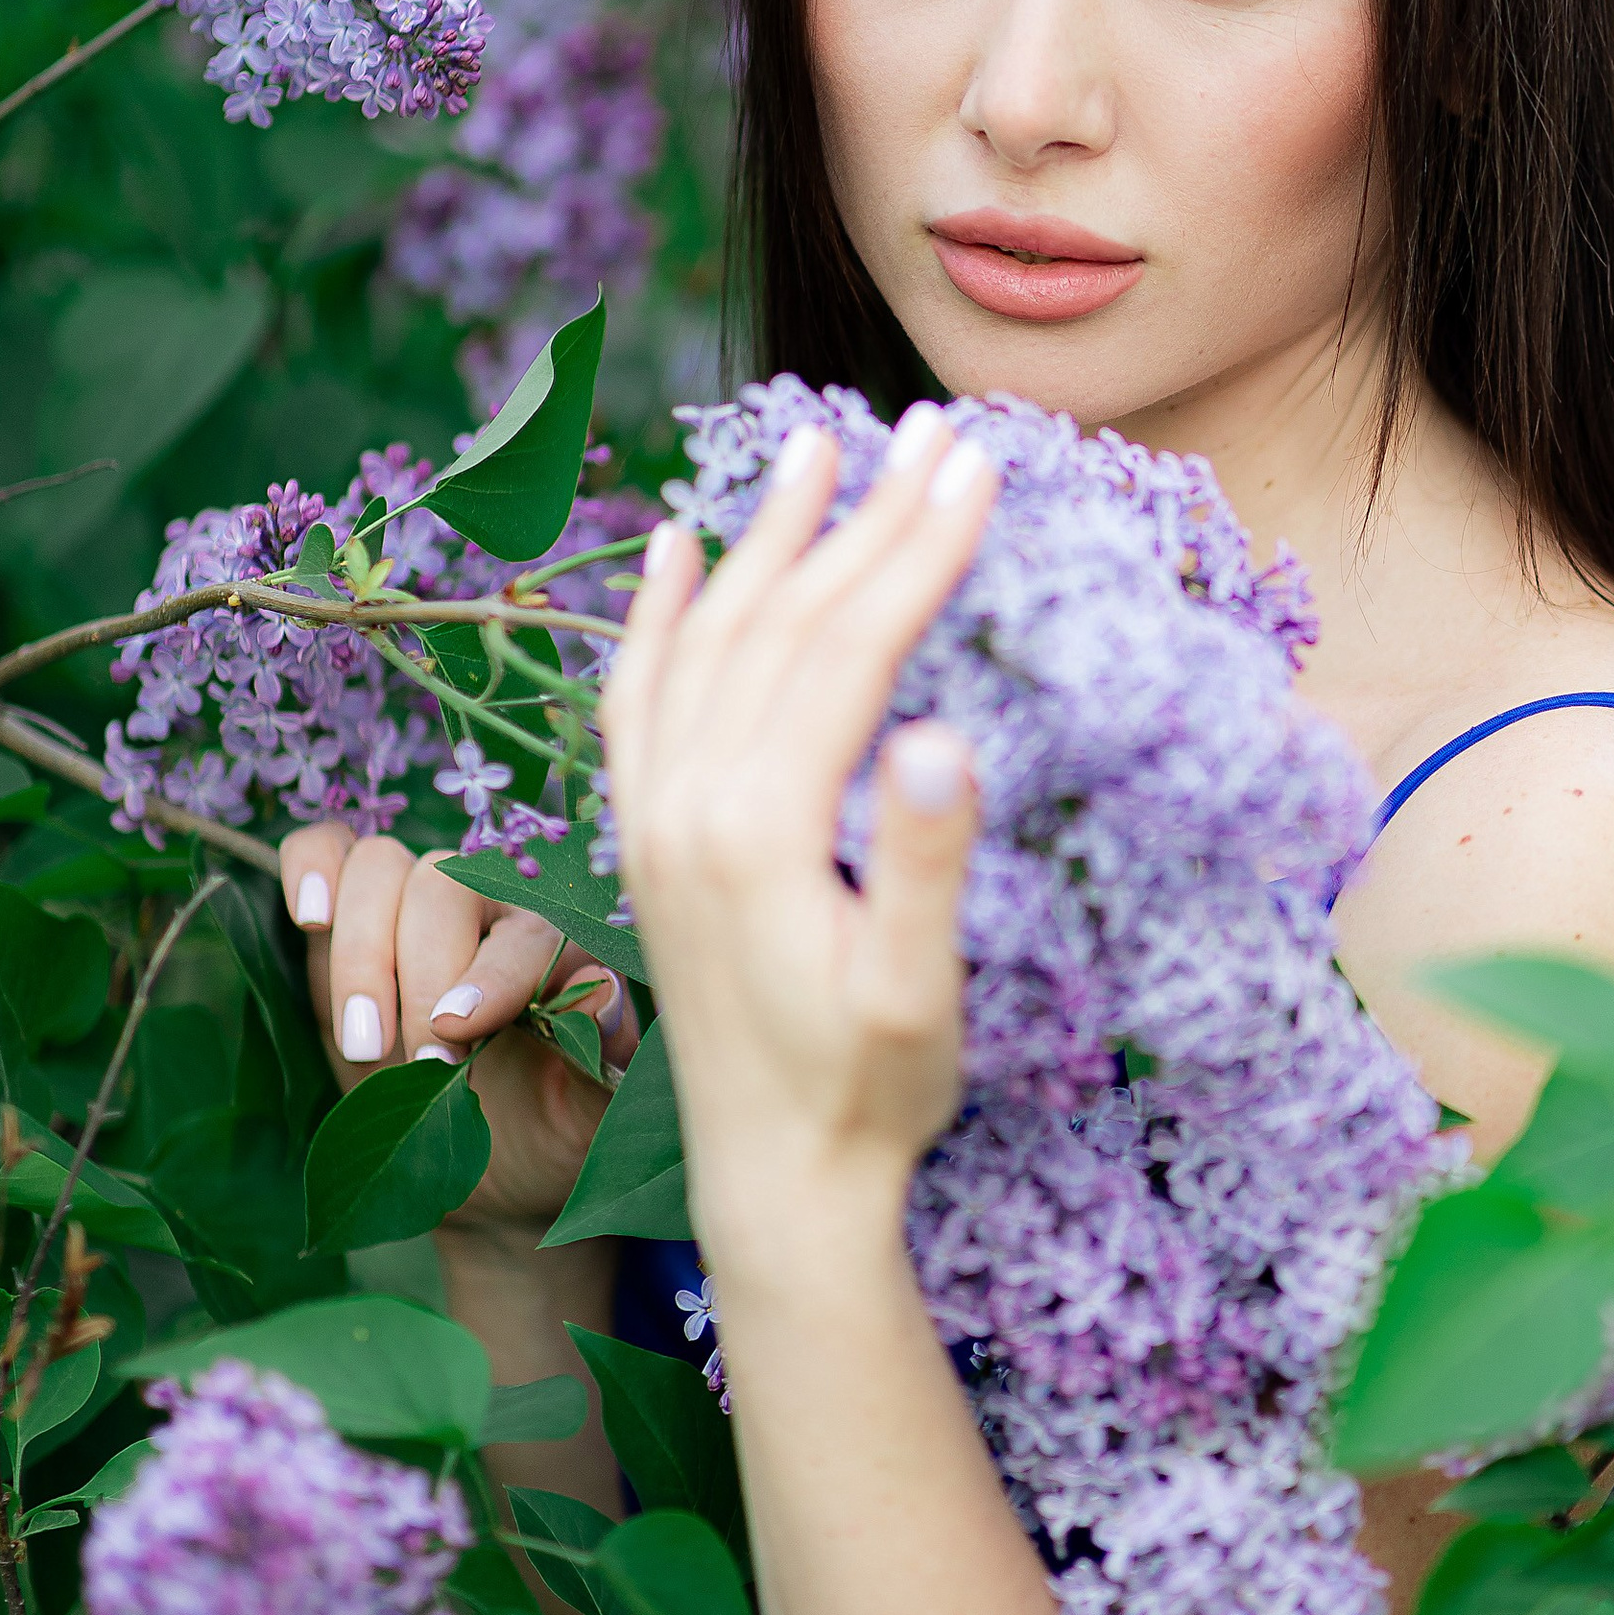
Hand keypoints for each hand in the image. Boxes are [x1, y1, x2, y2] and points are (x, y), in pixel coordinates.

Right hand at [277, 825, 635, 1249]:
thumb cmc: (541, 1131)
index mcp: (559, 943)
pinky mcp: (349, 910)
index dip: (494, 974)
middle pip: (444, 888)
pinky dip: (310, 867)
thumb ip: (606, 1061)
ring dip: (361, 952)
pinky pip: (326, 848)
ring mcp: (413, 901)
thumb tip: (602, 993)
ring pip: (380, 868)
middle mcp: (489, 906)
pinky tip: (309, 920)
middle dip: (421, 976)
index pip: (530, 931)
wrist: (481, 1165)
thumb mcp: (583, 1120)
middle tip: (417, 1066)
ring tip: (363, 1043)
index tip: (459, 1031)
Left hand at [598, 402, 994, 1240]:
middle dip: (863, 517)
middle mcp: (688, 804)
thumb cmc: (871, 1095)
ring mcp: (655, 819)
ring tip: (815, 450)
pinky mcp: (645, 841)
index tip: (978, 467)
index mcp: (760, 828)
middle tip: (931, 430)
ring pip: (707, 641)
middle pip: (783, 622)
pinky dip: (655, 614)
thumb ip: (924, 863)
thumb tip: (942, 736)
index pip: (849, 647)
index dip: (918, 549)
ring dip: (766, 538)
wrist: (776, 1184)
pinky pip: (634, 698)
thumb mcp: (919, 992)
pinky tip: (679, 550)